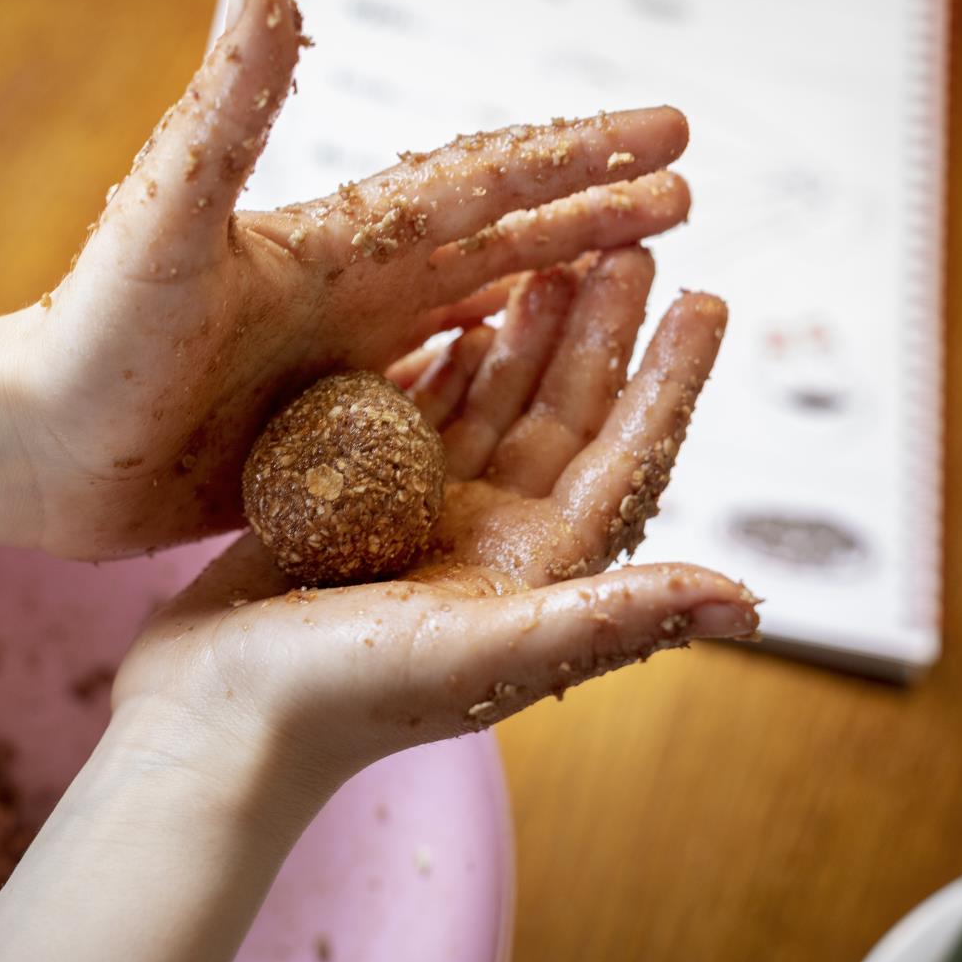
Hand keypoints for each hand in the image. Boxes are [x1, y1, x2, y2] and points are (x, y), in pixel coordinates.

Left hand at [0, 0, 694, 559]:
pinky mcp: (314, 432)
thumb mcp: (165, 221)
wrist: (28, 446)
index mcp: (332, 245)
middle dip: (593, 216)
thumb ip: (227, 111)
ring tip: (628, 273)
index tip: (673, 131)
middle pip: (497, 244)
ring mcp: (331, 363)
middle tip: (688, 193)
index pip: (479, 185)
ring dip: (551, 290)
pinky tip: (512, 374)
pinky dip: (482, 377)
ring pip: (470, 317)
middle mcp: (343, 294)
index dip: (577, 159)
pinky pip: (426, 399)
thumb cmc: (88, 339)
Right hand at [110, 245, 757, 779]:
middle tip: (632, 244)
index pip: (620, 460)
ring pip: (494, 406)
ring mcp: (423, 518)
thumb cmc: (342, 698)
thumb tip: (748, 603)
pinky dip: (445, 369)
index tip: (707, 299)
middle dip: (600, 332)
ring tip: (557, 258)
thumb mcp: (484, 652)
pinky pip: (418, 417)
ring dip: (529, 336)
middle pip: (563, 416)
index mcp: (533, 573)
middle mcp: (489, 542)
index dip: (667, 383)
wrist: (214, 718)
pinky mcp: (355, 501)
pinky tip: (467, 320)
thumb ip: (608, 618)